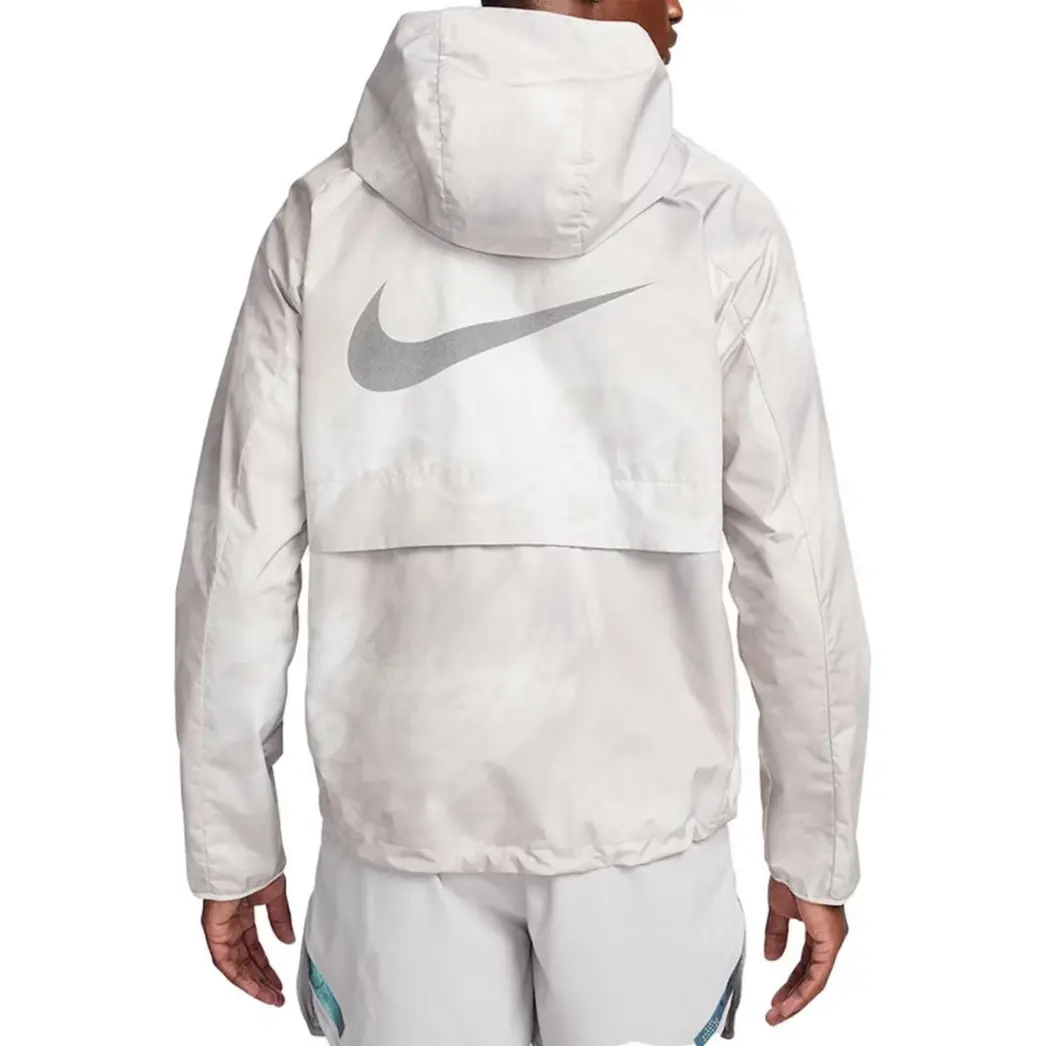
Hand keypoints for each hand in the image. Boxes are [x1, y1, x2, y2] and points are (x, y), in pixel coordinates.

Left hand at [202, 874, 295, 1006]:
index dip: (267, 967)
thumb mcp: (275, 896)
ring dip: (251, 983)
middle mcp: (231, 925)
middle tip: (276, 996)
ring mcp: (221, 928)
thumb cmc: (256, 864)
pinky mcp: (213, 930)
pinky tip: (253, 985)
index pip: (254, 949)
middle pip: (245, 961)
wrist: (242, 853)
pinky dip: (238, 975)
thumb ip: (280, 920)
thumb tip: (287, 941)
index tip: (279, 982)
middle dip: (261, 980)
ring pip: (234, 965)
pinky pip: (223, 960)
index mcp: (244, 915)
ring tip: (269, 996)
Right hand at [763, 877, 847, 1025]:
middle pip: (810, 977)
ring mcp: (831, 941)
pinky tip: (790, 1003)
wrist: (800, 863)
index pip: (805, 965)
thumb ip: (776, 934)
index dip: (790, 983)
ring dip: (796, 1000)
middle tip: (775, 1012)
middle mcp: (827, 938)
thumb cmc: (793, 877)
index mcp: (818, 930)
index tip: (776, 997)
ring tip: (778, 1014)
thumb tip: (772, 957)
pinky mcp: (830, 942)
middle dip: (791, 997)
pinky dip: (803, 991)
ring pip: (815, 981)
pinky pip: (818, 975)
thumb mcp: (779, 910)